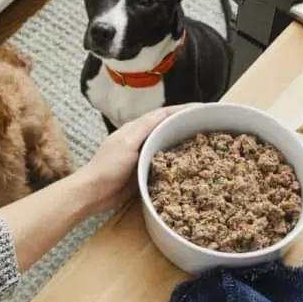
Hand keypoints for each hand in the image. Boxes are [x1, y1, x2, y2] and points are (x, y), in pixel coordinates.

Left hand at [78, 104, 198, 214]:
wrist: (93, 193)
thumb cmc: (107, 167)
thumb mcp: (126, 143)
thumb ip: (144, 128)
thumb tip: (165, 113)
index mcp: (136, 128)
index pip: (163, 114)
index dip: (183, 109)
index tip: (202, 108)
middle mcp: (141, 139)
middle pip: (168, 127)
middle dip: (187, 124)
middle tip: (209, 126)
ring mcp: (143, 156)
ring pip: (168, 145)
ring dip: (184, 142)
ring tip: (206, 144)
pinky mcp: (145, 172)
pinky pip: (165, 163)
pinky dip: (178, 162)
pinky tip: (190, 166)